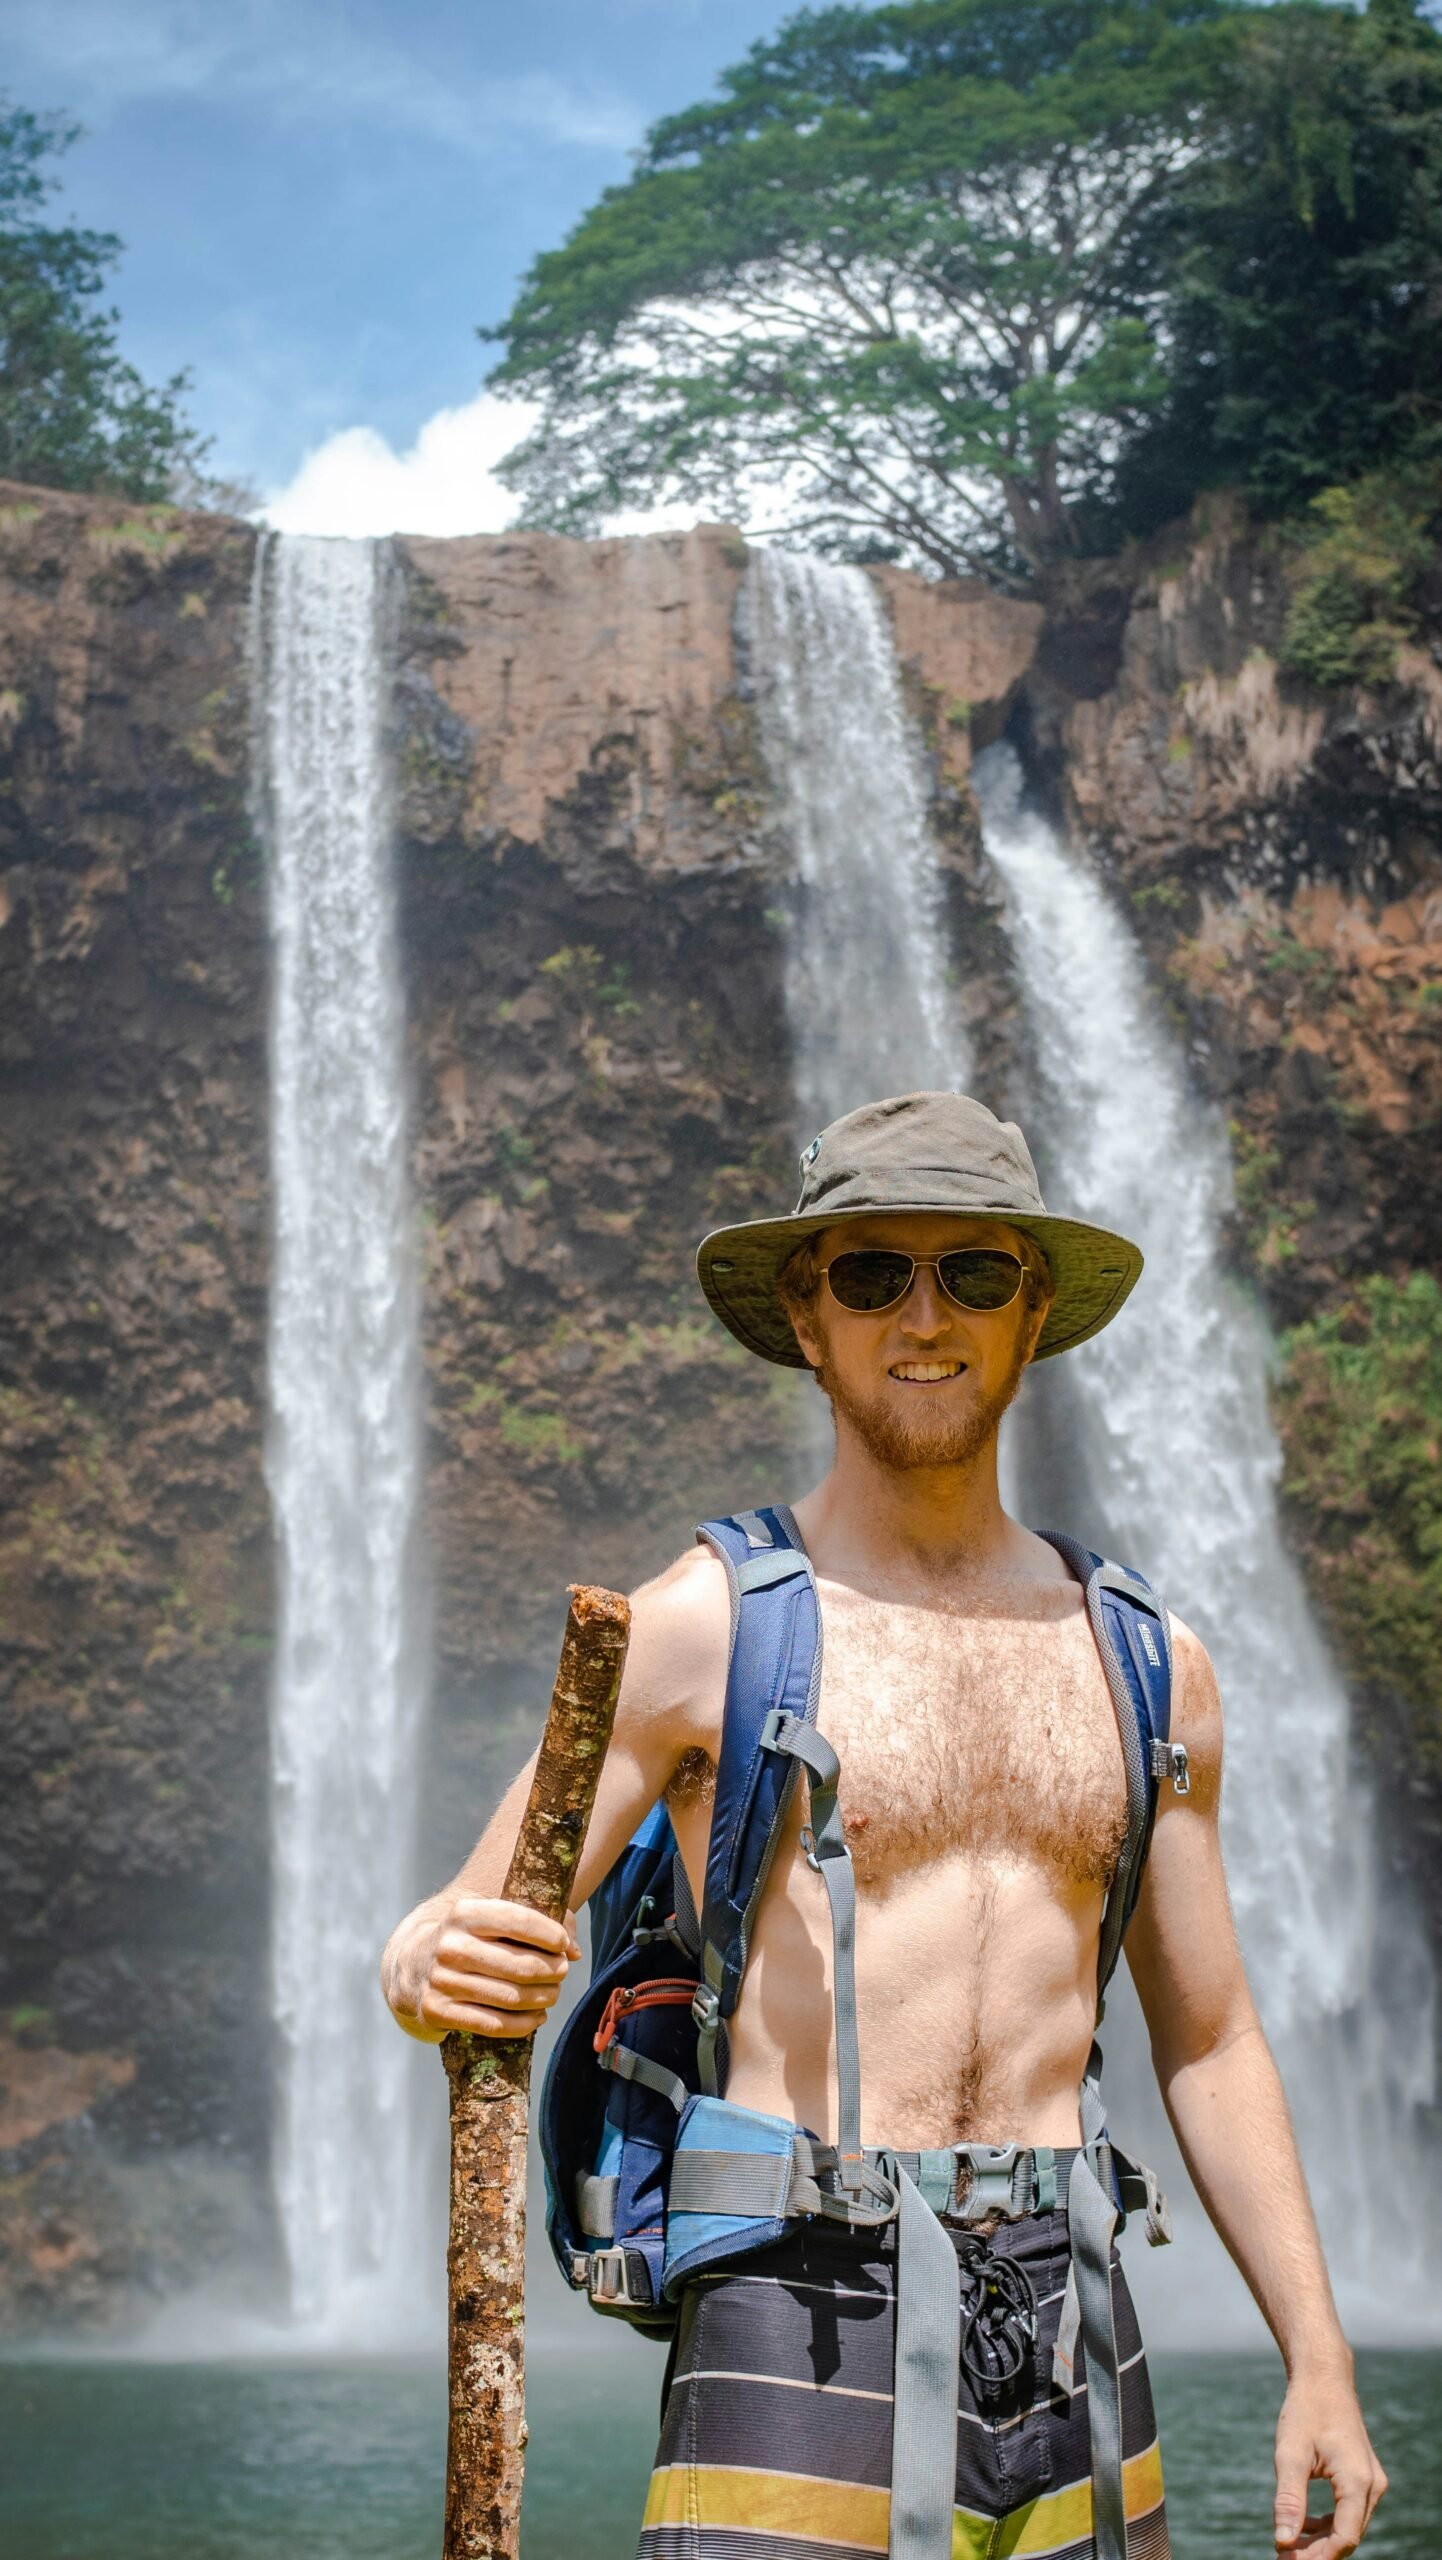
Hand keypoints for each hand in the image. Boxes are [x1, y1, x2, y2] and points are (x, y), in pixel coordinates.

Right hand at [386, 1895, 580, 2041]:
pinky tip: (537, 2016)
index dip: (550, 1934)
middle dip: (552, 1971)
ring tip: (553, 1994)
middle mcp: (450, 1946)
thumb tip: (575, 1950)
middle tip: (562, 1972)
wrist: (411, 1962)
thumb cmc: (468, 1936)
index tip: (563, 1945)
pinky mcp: (437, 2011)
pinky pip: (493, 2024)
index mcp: (464, 1914)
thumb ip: (540, 1921)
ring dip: (542, 1998)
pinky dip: (524, 2023)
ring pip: (510, 1997)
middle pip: (520, 1965)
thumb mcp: (491, 1916)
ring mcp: (441, 1981)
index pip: (518, 1921)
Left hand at [1274, 2371, 1386, 2556]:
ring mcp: (1370, 2481)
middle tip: (1282, 2558)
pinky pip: (1349, 2512)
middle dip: (1316, 2553)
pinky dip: (1327, 2524)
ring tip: (1288, 2546)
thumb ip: (1288, 2500)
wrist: (1323, 2377)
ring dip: (1321, 2541)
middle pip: (1348, 2536)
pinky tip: (1302, 2525)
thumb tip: (1283, 2541)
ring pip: (1349, 2526)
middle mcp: (1372, 2485)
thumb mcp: (1290, 2455)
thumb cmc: (1305, 2411)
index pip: (1344, 2537)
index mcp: (1357, 2481)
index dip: (1318, 2558)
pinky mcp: (1363, 2477)